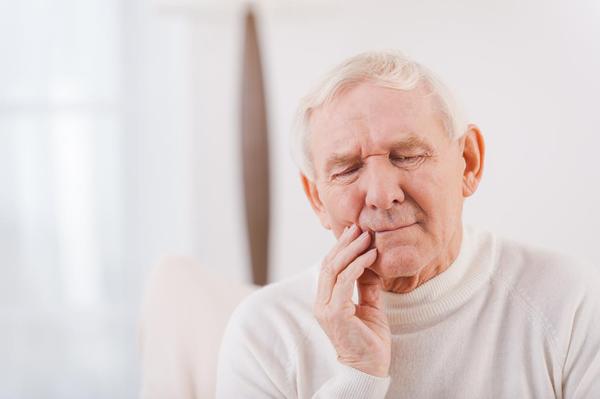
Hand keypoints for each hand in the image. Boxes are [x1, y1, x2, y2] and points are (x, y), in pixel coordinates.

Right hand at [314, 224, 390, 376]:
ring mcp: (326, 308)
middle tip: (359, 227)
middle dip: (344, 244)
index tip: (354, 232)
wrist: (369, 369)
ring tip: (367, 236)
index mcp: (326, 301)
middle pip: (329, 264)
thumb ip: (365, 287)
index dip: (340, 248)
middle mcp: (321, 303)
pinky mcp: (335, 313)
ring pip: (334, 270)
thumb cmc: (369, 341)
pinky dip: (358, 266)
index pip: (329, 268)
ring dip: (352, 250)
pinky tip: (370, 256)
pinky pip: (345, 282)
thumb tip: (369, 265)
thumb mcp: (369, 307)